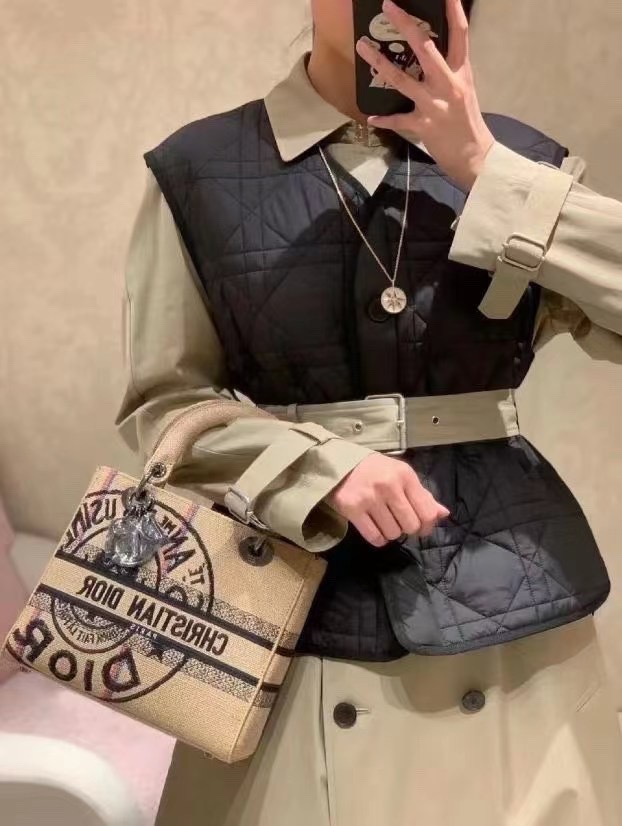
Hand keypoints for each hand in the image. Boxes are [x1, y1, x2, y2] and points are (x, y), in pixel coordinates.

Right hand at [328, 453, 449, 546]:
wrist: (340, 464)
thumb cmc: (375, 470)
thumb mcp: (401, 475)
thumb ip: (422, 495)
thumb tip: (443, 514)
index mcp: (405, 475)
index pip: (427, 512)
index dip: (426, 525)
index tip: (420, 527)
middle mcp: (388, 485)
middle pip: (410, 526)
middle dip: (407, 529)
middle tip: (399, 522)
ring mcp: (369, 498)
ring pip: (393, 533)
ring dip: (391, 533)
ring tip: (384, 521)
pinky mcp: (352, 509)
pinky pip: (375, 537)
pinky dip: (378, 539)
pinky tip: (375, 528)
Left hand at [356, 0, 494, 190]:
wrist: (474, 154)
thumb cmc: (466, 120)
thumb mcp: (463, 88)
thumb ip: (448, 70)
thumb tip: (427, 52)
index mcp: (461, 71)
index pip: (460, 33)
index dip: (453, 10)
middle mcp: (448, 83)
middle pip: (425, 48)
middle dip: (406, 24)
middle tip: (388, 6)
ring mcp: (434, 103)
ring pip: (402, 78)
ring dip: (379, 62)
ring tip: (363, 47)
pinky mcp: (424, 124)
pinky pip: (398, 120)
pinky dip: (384, 120)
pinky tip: (371, 118)